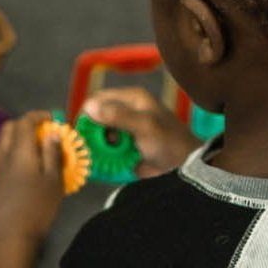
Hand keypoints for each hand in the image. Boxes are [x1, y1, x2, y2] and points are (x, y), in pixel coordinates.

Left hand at [0, 110, 63, 267]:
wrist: (8, 238)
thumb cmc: (36, 208)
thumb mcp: (53, 181)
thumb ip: (52, 154)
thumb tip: (52, 134)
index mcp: (19, 151)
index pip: (24, 122)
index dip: (38, 116)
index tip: (52, 118)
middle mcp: (3, 156)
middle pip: (9, 129)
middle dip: (26, 124)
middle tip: (44, 133)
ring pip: (5, 144)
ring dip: (20, 140)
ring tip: (40, 152)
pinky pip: (4, 159)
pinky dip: (16, 155)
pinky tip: (30, 170)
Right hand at [80, 87, 201, 176]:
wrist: (185, 168)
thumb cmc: (169, 143)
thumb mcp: (145, 126)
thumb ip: (118, 116)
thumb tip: (89, 107)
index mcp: (131, 99)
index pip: (97, 99)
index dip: (87, 114)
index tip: (82, 132)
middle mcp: (125, 112)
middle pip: (95, 118)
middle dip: (91, 133)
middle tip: (94, 147)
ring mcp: (124, 131)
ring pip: (98, 136)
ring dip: (97, 147)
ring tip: (104, 156)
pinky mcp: (123, 148)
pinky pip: (105, 150)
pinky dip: (103, 156)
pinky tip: (107, 163)